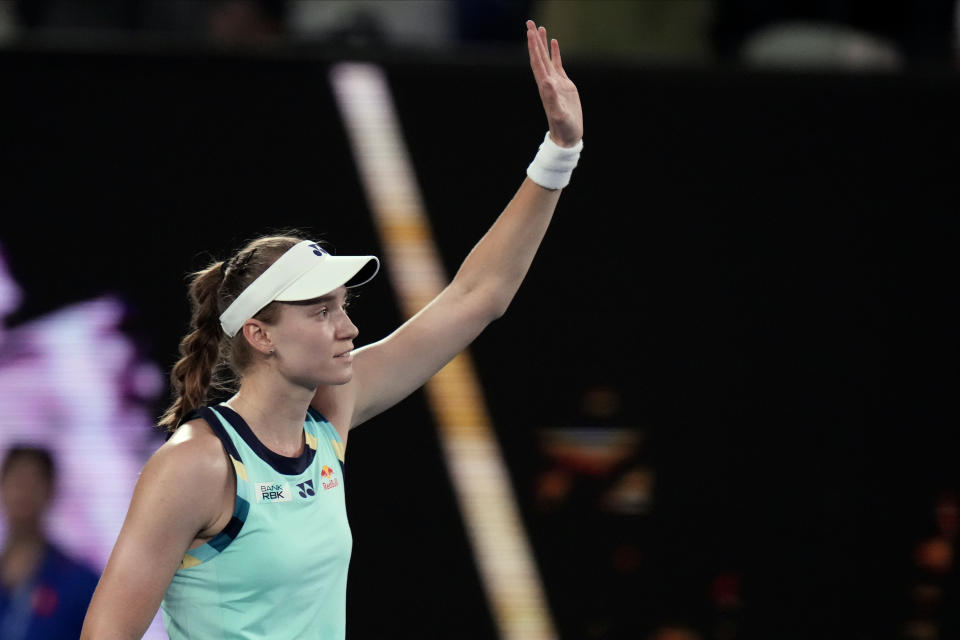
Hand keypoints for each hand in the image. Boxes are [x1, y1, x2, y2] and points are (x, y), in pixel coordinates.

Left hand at [526, 20, 582, 147]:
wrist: (568, 136)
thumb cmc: (564, 128)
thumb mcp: (559, 115)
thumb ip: (552, 99)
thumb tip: (546, 82)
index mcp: (545, 87)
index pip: (537, 63)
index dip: (534, 48)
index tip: (530, 33)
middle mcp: (548, 82)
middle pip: (539, 57)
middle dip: (534, 40)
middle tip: (530, 23)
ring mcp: (555, 83)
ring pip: (547, 58)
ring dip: (542, 44)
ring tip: (540, 28)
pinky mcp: (564, 85)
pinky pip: (557, 64)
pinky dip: (555, 53)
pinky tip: (554, 42)